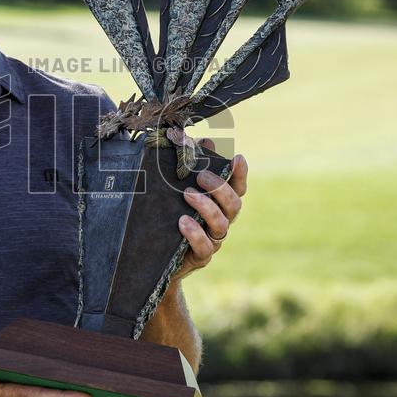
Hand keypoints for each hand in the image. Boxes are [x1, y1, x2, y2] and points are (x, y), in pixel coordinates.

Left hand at [176, 139, 247, 280]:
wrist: (156, 255)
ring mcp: (213, 239)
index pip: (238, 187)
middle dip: (220, 188)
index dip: (240, 174)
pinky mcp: (200, 256)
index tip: (237, 158)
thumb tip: (201, 140)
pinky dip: (195, 234)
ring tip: (188, 194)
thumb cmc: (171, 215)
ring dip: (207, 207)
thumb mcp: (176, 188)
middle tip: (201, 177)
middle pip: (234, 205)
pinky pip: (205, 247)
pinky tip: (182, 222)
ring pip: (221, 225)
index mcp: (220, 203)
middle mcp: (221, 220)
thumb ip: (190, 165)